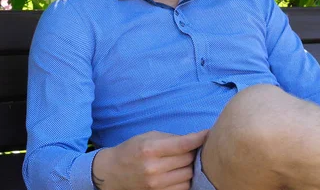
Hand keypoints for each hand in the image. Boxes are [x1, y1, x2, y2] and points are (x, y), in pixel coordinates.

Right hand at [92, 130, 207, 189]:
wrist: (112, 173)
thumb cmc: (131, 150)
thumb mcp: (147, 137)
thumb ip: (170, 138)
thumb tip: (194, 139)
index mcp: (150, 149)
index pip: (183, 144)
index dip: (199, 138)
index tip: (208, 134)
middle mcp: (154, 168)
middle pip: (188, 160)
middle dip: (192, 152)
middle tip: (190, 148)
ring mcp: (157, 185)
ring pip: (189, 175)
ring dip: (189, 167)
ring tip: (182, 162)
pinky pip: (183, 188)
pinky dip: (185, 179)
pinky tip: (178, 173)